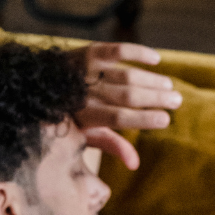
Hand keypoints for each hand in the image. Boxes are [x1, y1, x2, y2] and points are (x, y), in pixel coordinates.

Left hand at [69, 42, 181, 170]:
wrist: (37, 84)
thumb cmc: (70, 115)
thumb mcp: (85, 134)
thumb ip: (110, 145)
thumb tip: (135, 164)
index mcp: (85, 116)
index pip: (119, 118)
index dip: (143, 118)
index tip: (166, 119)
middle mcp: (87, 93)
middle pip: (127, 96)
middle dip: (155, 98)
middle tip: (177, 101)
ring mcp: (88, 71)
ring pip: (127, 75)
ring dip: (152, 80)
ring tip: (170, 87)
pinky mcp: (90, 53)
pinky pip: (118, 50)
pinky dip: (138, 52)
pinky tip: (156, 59)